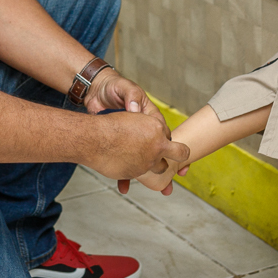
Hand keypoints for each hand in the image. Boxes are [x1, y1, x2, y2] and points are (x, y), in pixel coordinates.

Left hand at [85, 69, 188, 194]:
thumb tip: (135, 108)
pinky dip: (125, 175)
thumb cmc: (112, 88)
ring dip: (151, 177)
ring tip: (162, 189)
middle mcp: (145, 130)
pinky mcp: (120, 144)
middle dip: (171, 165)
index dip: (175, 146)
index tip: (183, 156)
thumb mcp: (124, 88)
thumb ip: (132, 96)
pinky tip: (124, 186)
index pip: (166, 133)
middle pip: (161, 150)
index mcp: (150, 117)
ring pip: (145, 161)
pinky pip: (125, 162)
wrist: (94, 93)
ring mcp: (133, 139)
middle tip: (179, 176)